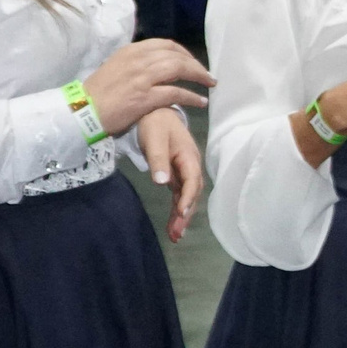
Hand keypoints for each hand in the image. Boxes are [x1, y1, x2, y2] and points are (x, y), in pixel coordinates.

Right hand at [84, 39, 216, 135]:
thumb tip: (153, 64)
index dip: (184, 52)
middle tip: (207, 75)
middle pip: (176, 55)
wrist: (82, 111)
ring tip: (209, 84)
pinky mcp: (145, 97)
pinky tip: (200, 102)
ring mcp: (142, 78)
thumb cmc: (98, 93)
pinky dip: (191, 97)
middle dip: (195, 64)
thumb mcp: (115, 68)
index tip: (192, 61)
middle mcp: (138, 60)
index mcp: (131, 51)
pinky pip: (176, 93)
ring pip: (179, 69)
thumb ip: (135, 63)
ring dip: (199, 76)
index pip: (165, 44)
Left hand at [137, 107, 202, 242]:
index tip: (181, 214)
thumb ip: (158, 160)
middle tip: (177, 234)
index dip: (188, 198)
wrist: (154, 112)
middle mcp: (190, 166)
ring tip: (175, 236)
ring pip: (186, 196)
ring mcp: (184, 171)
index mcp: (189, 156)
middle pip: (192, 193)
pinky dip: (177, 208)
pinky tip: (173, 224)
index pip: (192, 181)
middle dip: (186, 214)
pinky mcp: (175, 174)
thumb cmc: (155, 123)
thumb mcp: (155, 139)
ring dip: (182, 215)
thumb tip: (163, 183)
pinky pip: (179, 194)